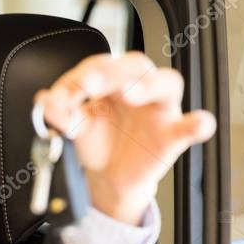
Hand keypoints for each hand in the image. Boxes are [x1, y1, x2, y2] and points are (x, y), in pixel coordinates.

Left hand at [34, 52, 215, 225]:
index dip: (81, 76)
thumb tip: (44, 102)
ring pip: (166, 83)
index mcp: (112, 81)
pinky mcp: (173, 136)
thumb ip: (61, 115)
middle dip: (111, 72)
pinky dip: (198, 123)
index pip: (100, 66)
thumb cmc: (98, 143)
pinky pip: (191, 126)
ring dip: (148, 85)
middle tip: (89, 84)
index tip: (62, 94)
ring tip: (131, 93)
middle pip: (134, 65)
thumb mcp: (75, 129)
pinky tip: (200, 123)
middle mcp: (139, 88)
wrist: (109, 178)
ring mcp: (159, 110)